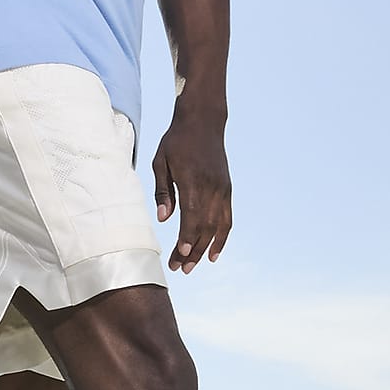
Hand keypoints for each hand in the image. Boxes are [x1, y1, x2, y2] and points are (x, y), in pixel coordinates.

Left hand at [151, 114, 231, 272]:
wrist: (203, 121)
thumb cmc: (176, 140)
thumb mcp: (161, 161)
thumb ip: (163, 191)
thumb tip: (163, 218)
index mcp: (192, 181)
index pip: (192, 216)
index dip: (187, 238)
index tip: (180, 255)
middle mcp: (211, 188)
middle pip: (204, 227)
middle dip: (192, 250)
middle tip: (179, 269)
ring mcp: (222, 189)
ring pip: (217, 226)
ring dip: (205, 248)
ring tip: (192, 266)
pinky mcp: (227, 189)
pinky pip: (227, 218)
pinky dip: (222, 237)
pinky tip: (214, 253)